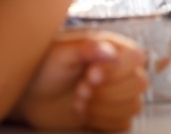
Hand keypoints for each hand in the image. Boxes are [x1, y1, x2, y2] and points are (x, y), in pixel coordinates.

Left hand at [11, 30, 147, 131]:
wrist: (30, 93)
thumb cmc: (46, 66)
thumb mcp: (61, 52)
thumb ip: (87, 47)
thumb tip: (110, 51)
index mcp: (115, 49)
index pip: (137, 58)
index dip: (117, 70)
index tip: (90, 75)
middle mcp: (122, 71)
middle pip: (139, 83)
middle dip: (108, 91)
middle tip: (81, 89)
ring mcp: (119, 94)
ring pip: (134, 105)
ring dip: (104, 107)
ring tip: (79, 101)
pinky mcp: (112, 115)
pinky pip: (125, 123)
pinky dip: (104, 121)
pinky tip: (85, 114)